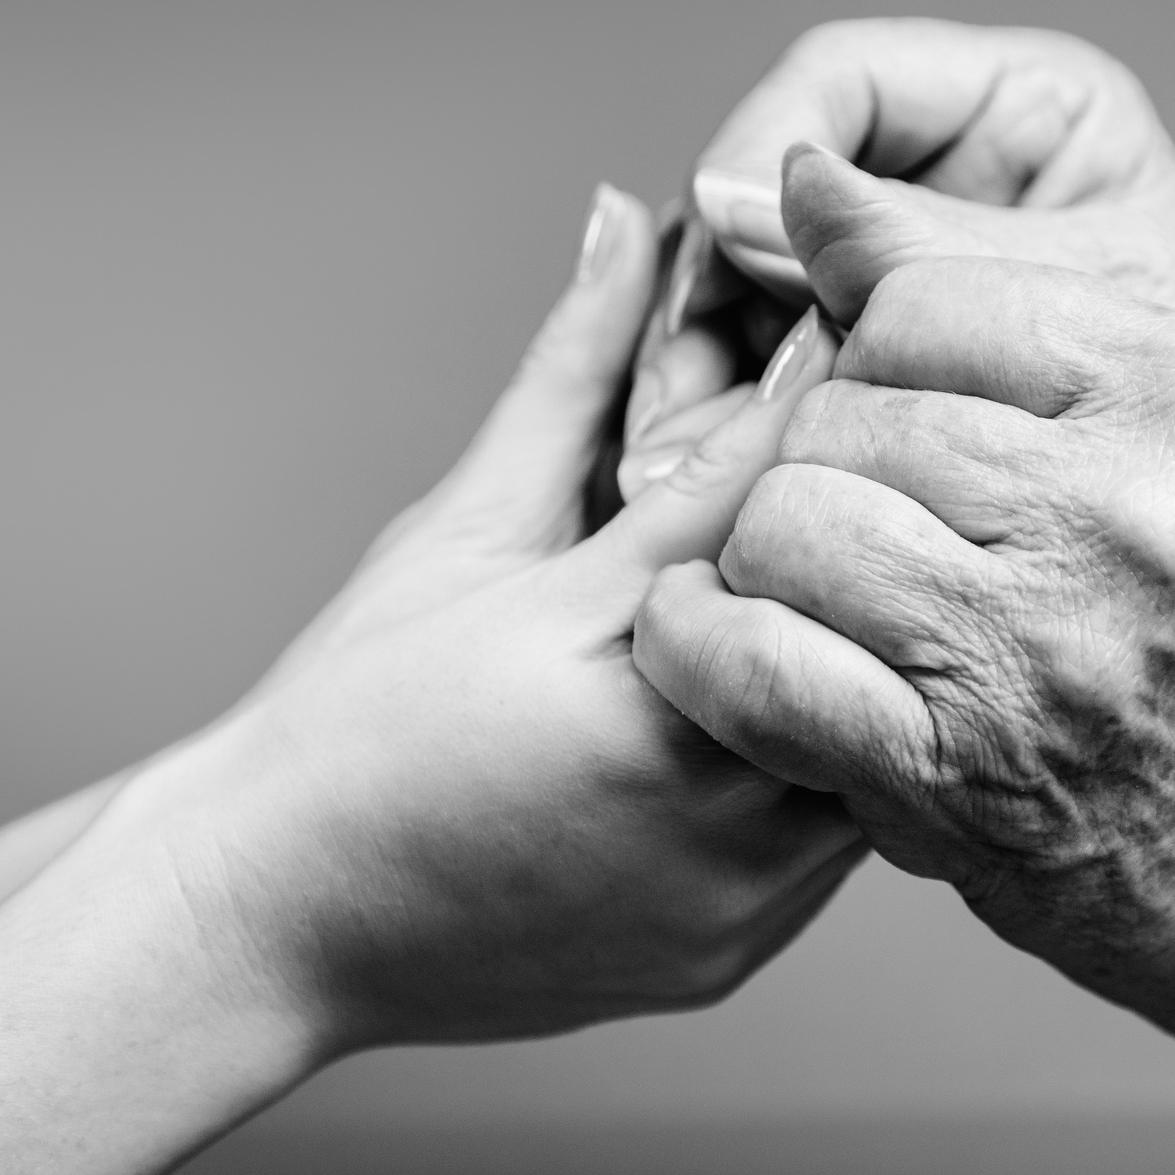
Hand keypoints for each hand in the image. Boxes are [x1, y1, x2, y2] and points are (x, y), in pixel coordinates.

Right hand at [110, 183, 858, 1050]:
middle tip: (904, 474)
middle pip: (856, 629)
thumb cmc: (345, 723)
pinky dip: (836, 765)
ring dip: (868, 664)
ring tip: (865, 597)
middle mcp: (681, 786)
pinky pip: (837, 846)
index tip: (874, 337)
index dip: (829, 403)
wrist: (269, 928)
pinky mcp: (733, 950)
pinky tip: (814, 711)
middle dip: (873, 547)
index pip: (766, 494)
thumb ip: (568, 377)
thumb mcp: (454, 533)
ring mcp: (719, 891)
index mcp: (602, 655)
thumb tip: (627, 224)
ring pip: (875, 745)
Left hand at [635, 19, 1174, 749]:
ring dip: (764, 563)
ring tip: (817, 602)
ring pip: (787, 520)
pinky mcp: (958, 765)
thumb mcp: (1174, 442)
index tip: (888, 429)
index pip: (923, 300)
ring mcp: (1043, 637)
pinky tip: (717, 650)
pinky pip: (753, 657)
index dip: (870, 364)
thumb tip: (802, 181)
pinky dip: (703, 652)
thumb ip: (995, 318)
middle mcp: (1131, 499)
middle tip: (856, 537)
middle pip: (843, 411)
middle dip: (817, 471)